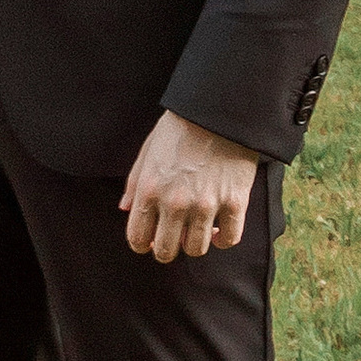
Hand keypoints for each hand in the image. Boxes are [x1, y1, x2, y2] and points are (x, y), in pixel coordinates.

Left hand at [120, 109, 258, 262]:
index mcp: (149, 190)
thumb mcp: (148, 150)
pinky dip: (222, 240)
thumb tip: (126, 210)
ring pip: (196, 249)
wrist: (218, 109)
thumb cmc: (180, 128)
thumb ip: (134, 183)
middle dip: (166, 249)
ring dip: (194, 243)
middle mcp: (175, 203)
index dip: (142, 244)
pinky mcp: (235, 202)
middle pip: (166, 251)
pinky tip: (218, 230)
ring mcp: (206, 205)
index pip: (137, 239)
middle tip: (173, 238)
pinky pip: (229, 239)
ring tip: (196, 229)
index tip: (150, 240)